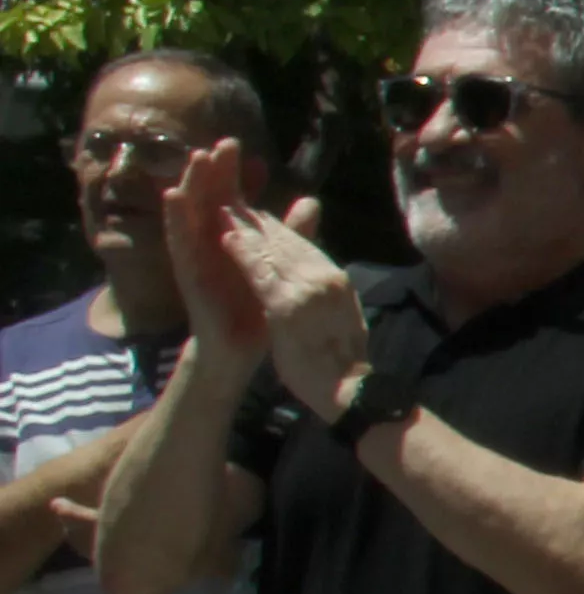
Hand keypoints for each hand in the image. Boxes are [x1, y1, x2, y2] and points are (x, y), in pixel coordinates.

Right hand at [156, 140, 324, 367]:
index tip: (247, 150)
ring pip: (190, 211)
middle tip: (224, 142)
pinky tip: (173, 195)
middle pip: (211, 198)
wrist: (240, 347)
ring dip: (191, 183)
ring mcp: (196, 253)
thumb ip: (293, 233)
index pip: (234, 199)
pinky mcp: (186, 269)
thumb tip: (311, 200)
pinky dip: (174, 217)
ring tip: (196, 156)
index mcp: (234, 237)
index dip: (238, 176)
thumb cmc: (257, 306)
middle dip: (216, 170)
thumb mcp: (278, 265)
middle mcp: (211, 240)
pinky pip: (177, 239)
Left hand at [235, 212, 367, 422]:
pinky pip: (260, 273)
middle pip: (288, 242)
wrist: (349, 391)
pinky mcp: (287, 305)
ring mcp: (308, 289)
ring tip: (224, 211)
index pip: (304, 246)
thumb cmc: (341, 361)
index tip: (257, 216)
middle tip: (232, 202)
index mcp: (337, 280)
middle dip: (259, 221)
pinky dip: (243, 253)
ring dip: (246, 229)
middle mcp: (327, 277)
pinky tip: (226, 239)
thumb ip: (326, 290)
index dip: (278, 229)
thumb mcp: (341, 316)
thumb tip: (324, 273)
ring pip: (272, 251)